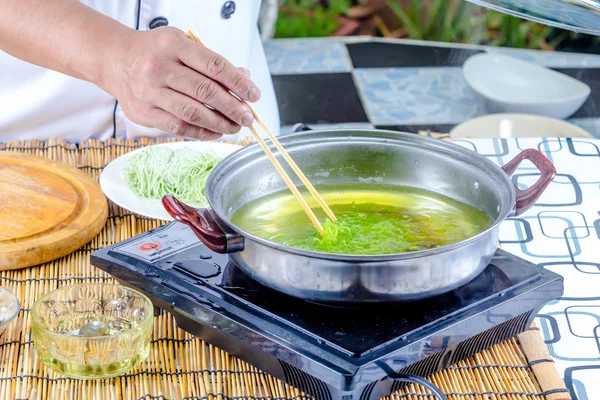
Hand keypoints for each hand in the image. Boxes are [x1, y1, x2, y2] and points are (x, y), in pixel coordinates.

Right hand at [99, 26, 259, 139]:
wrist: (114, 60)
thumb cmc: (154, 52)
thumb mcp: (182, 45)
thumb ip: (211, 62)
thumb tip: (244, 79)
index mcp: (173, 45)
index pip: (214, 65)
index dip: (238, 82)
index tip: (253, 95)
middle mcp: (159, 67)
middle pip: (205, 92)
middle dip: (232, 107)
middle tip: (248, 117)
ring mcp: (150, 92)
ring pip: (193, 113)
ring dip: (220, 123)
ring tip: (235, 127)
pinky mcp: (144, 113)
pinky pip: (179, 127)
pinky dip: (202, 132)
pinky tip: (215, 132)